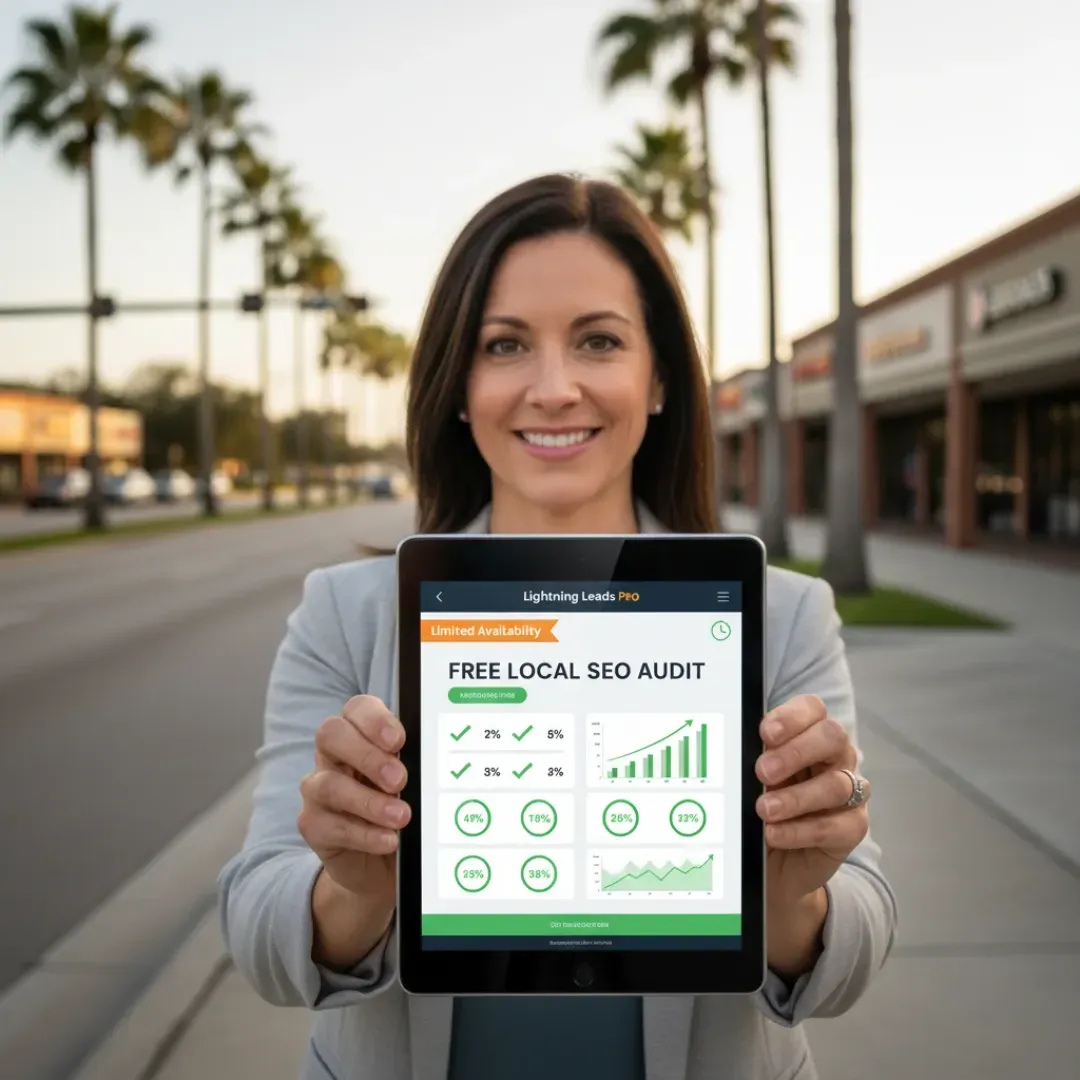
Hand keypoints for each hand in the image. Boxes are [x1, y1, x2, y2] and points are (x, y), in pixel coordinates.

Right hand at [298, 694, 410, 908]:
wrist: (379, 860)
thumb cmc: (399, 807)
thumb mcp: (413, 783)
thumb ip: (416, 766)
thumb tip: (434, 764)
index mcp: (360, 734)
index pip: (357, 709)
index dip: (374, 719)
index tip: (399, 740)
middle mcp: (334, 755)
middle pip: (331, 734)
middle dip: (366, 755)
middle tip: (400, 779)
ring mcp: (318, 789)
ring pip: (329, 784)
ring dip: (369, 801)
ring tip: (401, 816)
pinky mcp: (313, 825)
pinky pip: (331, 825)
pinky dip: (364, 834)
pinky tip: (388, 839)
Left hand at [756, 695, 869, 913]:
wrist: (775, 861)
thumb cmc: (764, 806)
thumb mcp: (752, 779)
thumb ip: (752, 760)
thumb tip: (735, 748)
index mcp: (809, 734)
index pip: (813, 709)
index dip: (792, 717)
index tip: (764, 734)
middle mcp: (835, 757)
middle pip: (832, 737)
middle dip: (796, 752)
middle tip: (762, 771)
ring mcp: (850, 792)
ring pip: (836, 785)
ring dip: (796, 797)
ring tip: (764, 810)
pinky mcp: (853, 827)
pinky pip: (836, 826)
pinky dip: (801, 830)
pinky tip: (774, 834)